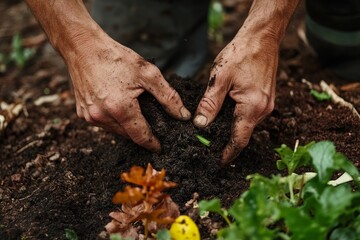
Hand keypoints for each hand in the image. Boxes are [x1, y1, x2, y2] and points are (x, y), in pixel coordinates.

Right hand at [66, 35, 190, 151]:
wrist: (83, 47)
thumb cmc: (116, 57)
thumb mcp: (148, 73)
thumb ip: (168, 97)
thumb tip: (183, 116)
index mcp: (120, 108)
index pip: (141, 137)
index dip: (153, 144)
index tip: (161, 147)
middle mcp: (102, 117)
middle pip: (128, 135)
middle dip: (141, 133)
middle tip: (153, 125)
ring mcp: (90, 116)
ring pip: (116, 131)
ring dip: (127, 126)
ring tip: (136, 112)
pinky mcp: (82, 113)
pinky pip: (103, 124)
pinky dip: (114, 120)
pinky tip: (118, 106)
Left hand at [194, 34, 277, 164]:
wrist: (262, 37)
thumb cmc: (242, 53)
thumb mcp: (220, 78)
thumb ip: (210, 103)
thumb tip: (200, 124)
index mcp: (253, 107)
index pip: (239, 140)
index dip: (227, 154)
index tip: (215, 163)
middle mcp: (264, 110)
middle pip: (243, 134)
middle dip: (226, 143)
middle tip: (207, 148)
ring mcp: (266, 105)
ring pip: (246, 125)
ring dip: (231, 131)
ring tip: (212, 134)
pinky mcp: (264, 99)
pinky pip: (249, 115)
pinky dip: (237, 120)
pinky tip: (223, 117)